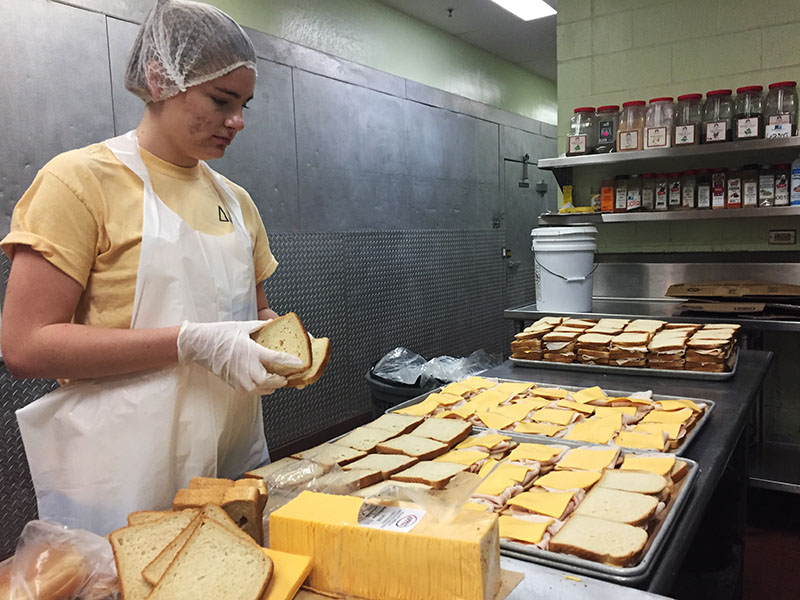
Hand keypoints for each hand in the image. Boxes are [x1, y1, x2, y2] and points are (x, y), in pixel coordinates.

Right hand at [177, 320, 304, 393]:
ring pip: (266, 389)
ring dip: (274, 383)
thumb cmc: (219, 334)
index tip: (302, 364)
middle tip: (291, 372)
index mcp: (253, 353)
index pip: (279, 360)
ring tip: (279, 375)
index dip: (293, 363)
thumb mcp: (242, 326)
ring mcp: (242, 381)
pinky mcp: (237, 386)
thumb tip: (273, 323)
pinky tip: (265, 377)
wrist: (198, 346)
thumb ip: (261, 326)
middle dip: (284, 377)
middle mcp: (249, 370)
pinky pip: (256, 391)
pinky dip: (263, 386)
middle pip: (275, 381)